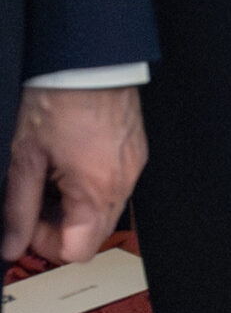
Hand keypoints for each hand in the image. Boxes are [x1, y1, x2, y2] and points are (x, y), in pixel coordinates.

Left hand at [4, 87, 145, 264]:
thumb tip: (11, 243)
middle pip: (93, 234)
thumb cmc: (61, 101)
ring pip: (103, 211)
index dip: (45, 243)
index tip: (26, 224)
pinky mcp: (136, 154)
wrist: (91, 63)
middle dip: (60, 227)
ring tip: (51, 178)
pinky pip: (114, 186)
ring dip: (74, 207)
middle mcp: (123, 184)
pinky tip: (70, 163)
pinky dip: (90, 187)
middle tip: (35, 202)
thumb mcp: (26, 159)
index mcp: (96, 190)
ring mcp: (134, 168)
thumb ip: (18, 209)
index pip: (77, 249)